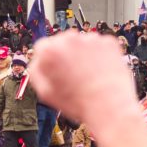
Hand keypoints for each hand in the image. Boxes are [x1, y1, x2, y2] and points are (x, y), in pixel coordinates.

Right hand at [31, 31, 146, 146]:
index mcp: (49, 51)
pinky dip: (100, 56)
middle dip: (66, 55)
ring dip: (83, 55)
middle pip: (63, 42)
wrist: (110, 107)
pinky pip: (100, 47)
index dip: (49, 61)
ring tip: (89, 77)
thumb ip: (36, 72)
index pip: (42, 48)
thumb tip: (38, 60)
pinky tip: (101, 72)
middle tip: (74, 76)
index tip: (57, 71)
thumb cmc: (77, 103)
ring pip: (82, 44)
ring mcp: (90, 39)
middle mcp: (68, 39)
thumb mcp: (45, 93)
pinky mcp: (108, 42)